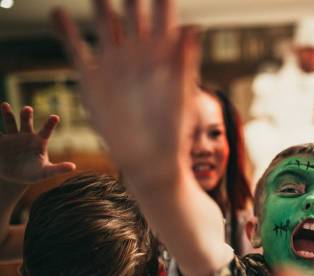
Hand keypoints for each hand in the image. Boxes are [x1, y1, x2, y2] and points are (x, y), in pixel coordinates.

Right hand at [0, 103, 75, 184]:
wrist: (15, 176)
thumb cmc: (34, 173)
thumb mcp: (46, 173)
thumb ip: (58, 169)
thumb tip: (73, 167)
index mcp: (39, 142)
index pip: (46, 131)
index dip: (50, 124)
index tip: (55, 117)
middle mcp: (26, 135)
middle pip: (27, 122)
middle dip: (27, 115)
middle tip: (28, 109)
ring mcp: (12, 137)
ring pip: (10, 123)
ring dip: (7, 114)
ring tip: (5, 105)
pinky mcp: (0, 142)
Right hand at [52, 0, 200, 181]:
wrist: (151, 160)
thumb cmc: (174, 131)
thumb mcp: (182, 94)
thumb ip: (184, 60)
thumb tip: (193, 27)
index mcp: (163, 56)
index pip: (163, 16)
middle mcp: (138, 54)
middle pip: (132, 13)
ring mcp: (114, 64)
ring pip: (104, 24)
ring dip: (100, 6)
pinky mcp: (92, 80)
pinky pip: (76, 50)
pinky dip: (65, 32)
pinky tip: (58, 13)